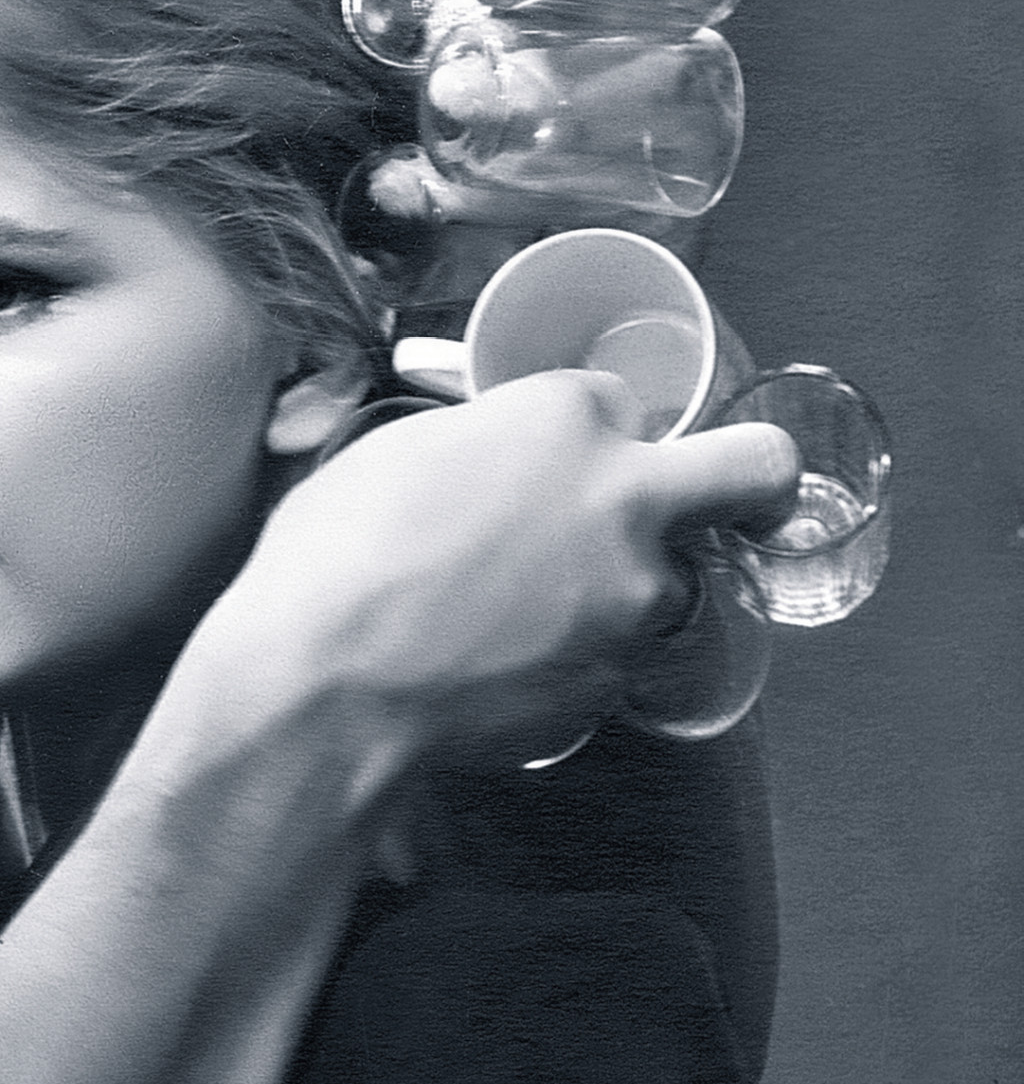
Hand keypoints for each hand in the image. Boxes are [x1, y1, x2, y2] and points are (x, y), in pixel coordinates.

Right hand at [194, 369, 798, 774]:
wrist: (326, 682)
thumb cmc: (332, 554)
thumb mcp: (391, 455)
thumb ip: (474, 445)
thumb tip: (488, 464)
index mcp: (564, 419)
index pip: (620, 401)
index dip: (588, 430)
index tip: (555, 455)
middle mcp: (625, 499)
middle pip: (758, 472)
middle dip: (758, 484)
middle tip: (731, 503)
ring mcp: (633, 598)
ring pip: (676, 583)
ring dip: (627, 590)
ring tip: (531, 613)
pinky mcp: (617, 682)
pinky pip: (617, 660)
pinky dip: (576, 660)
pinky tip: (501, 666)